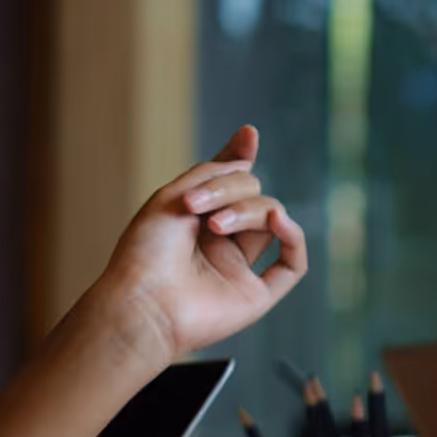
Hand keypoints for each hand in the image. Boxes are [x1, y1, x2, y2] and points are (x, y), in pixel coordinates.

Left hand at [94, 126, 307, 370]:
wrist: (142, 302)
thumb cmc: (145, 254)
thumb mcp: (172, 196)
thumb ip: (211, 173)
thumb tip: (248, 157)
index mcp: (198, 221)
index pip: (230, 185)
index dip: (240, 159)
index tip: (248, 135)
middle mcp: (222, 242)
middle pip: (252, 195)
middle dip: (230, 190)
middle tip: (196, 205)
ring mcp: (240, 268)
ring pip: (271, 220)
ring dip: (248, 212)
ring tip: (215, 226)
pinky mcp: (256, 295)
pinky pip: (293, 264)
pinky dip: (293, 238)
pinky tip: (280, 224)